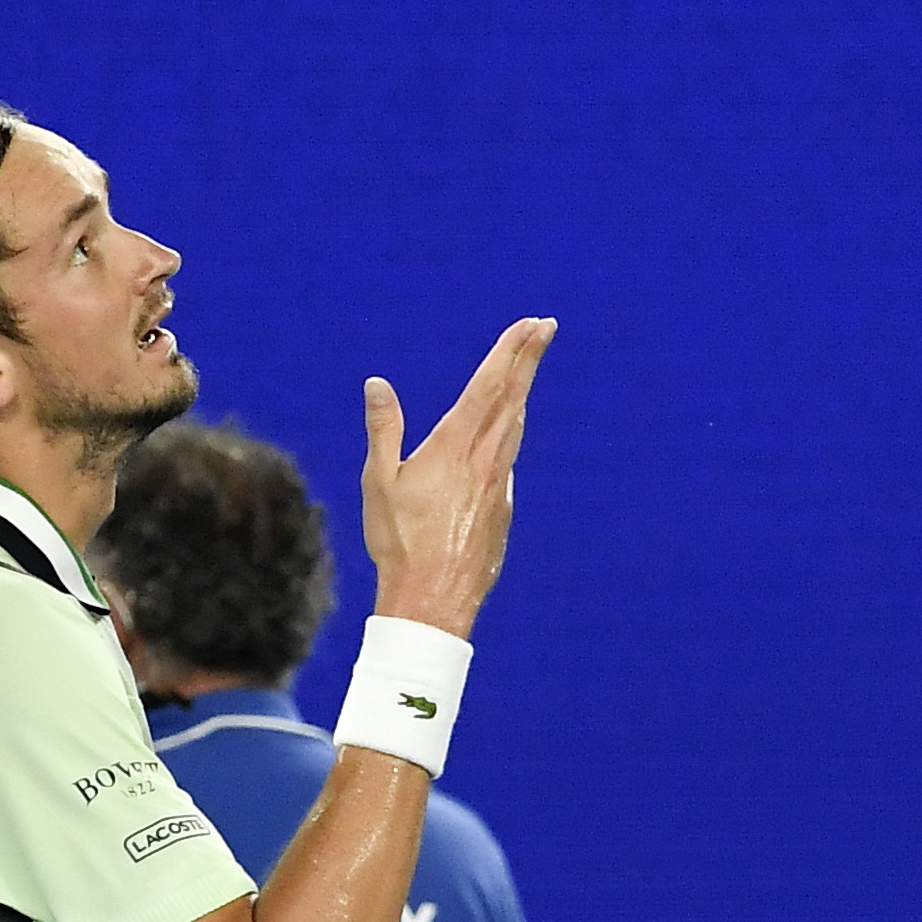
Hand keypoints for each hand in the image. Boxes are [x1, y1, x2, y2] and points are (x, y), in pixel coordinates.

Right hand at [363, 318, 553, 639]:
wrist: (434, 598)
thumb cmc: (400, 541)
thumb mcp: (380, 482)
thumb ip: (383, 428)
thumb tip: (377, 383)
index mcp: (456, 446)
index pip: (491, 384)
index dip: (513, 350)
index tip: (533, 324)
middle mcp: (487, 458)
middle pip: (513, 396)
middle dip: (528, 357)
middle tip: (545, 325)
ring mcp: (501, 483)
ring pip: (516, 425)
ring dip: (521, 391)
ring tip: (526, 368)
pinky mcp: (504, 506)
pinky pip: (510, 457)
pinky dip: (511, 431)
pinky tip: (506, 431)